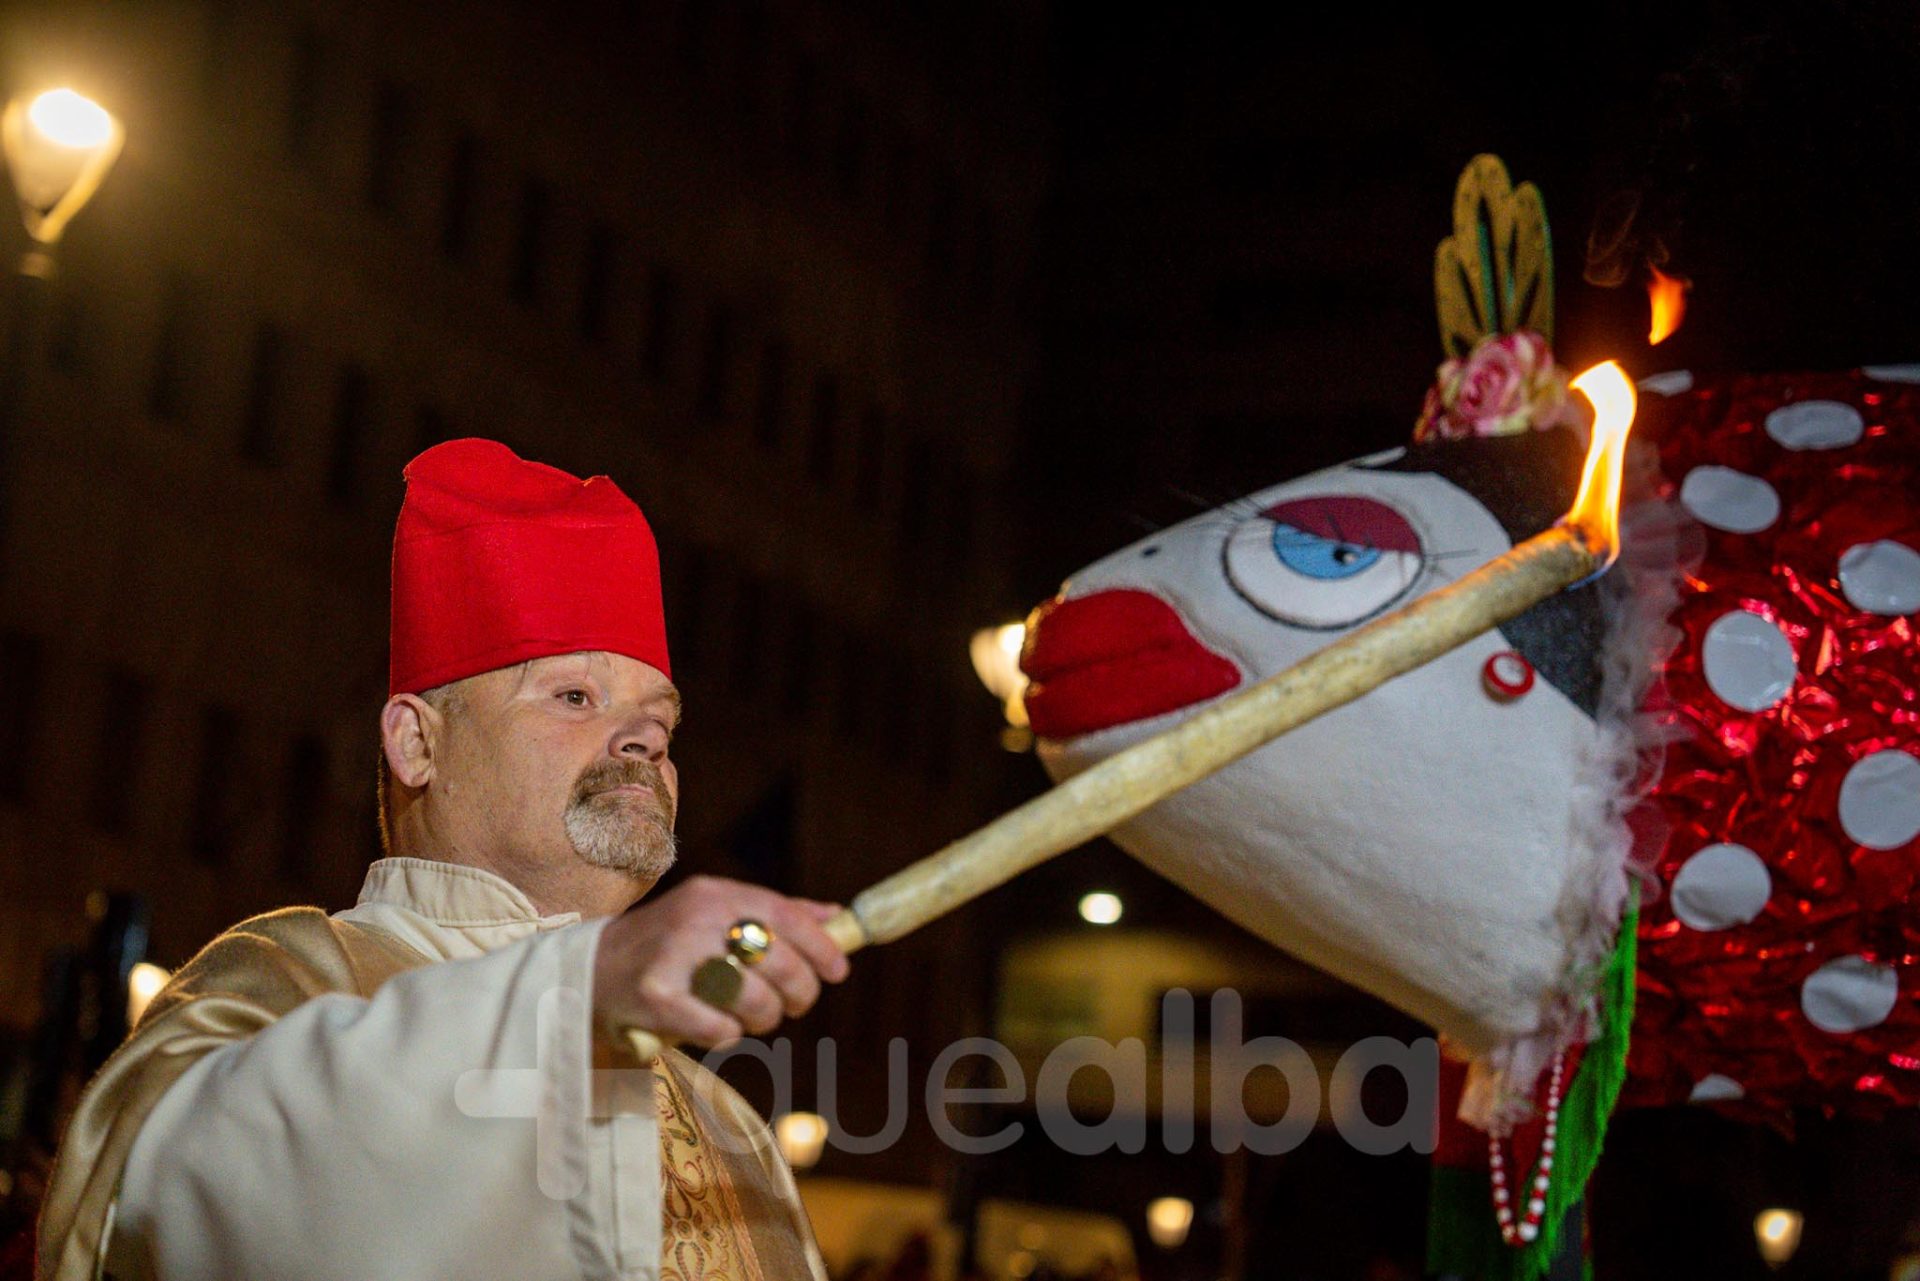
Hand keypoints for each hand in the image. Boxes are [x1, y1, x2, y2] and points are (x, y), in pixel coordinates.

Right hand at [592, 875, 850, 1049]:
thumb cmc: (666, 944)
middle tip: (793, 1006)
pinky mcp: (656, 997)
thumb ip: (771, 914)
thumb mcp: (712, 914)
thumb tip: (835, 916)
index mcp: (716, 894)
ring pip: (754, 998)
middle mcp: (697, 918)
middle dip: (799, 992)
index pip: (785, 914)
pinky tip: (719, 1029)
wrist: (588, 969)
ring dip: (765, 1018)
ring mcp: (674, 957)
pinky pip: (719, 1027)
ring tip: (755, 1019)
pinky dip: (728, 1035)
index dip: (821, 946)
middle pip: (778, 961)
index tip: (839, 971)